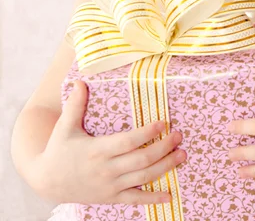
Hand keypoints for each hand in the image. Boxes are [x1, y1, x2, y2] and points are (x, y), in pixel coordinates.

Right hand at [34, 81, 185, 204]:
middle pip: (141, 159)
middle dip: (163, 148)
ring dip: (165, 166)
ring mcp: (110, 186)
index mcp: (97, 150)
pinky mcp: (111, 198)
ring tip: (182, 155)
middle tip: (178, 136)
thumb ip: (75, 104)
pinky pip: (135, 199)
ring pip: (143, 178)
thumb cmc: (59, 149)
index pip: (127, 141)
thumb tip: (80, 81)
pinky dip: (153, 198)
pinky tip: (169, 194)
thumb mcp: (65, 126)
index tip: (163, 123)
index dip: (147, 133)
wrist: (47, 182)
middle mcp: (106, 169)